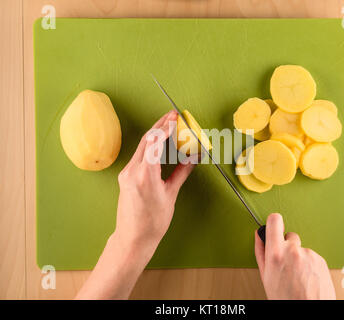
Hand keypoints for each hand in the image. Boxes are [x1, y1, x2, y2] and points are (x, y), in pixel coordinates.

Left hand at [76, 111, 194, 298]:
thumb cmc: (153, 222)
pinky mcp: (125, 176)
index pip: (155, 142)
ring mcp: (126, 173)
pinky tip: (159, 143)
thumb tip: (194, 157)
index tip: (176, 117)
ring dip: (155, 133)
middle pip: (146, 139)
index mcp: (145, 174)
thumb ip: (182, 172)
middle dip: (160, 125)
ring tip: (168, 125)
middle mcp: (132, 170)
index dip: (166, 127)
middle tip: (173, 115)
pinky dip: (150, 145)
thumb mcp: (170, 195)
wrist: (132, 238)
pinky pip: (139, 155)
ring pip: (141, 146)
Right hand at [255, 213, 335, 299]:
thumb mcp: (266, 276)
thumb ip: (261, 251)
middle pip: (289, 236)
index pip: (274, 221)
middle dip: (287, 246)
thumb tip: (259, 236)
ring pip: (301, 248)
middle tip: (285, 263)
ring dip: (299, 257)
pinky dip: (309, 264)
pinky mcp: (321, 260)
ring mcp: (309, 255)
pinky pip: (312, 256)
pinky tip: (306, 277)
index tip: (273, 224)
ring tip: (297, 276)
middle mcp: (293, 251)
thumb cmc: (286, 299)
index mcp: (276, 253)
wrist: (308, 311)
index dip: (273, 222)